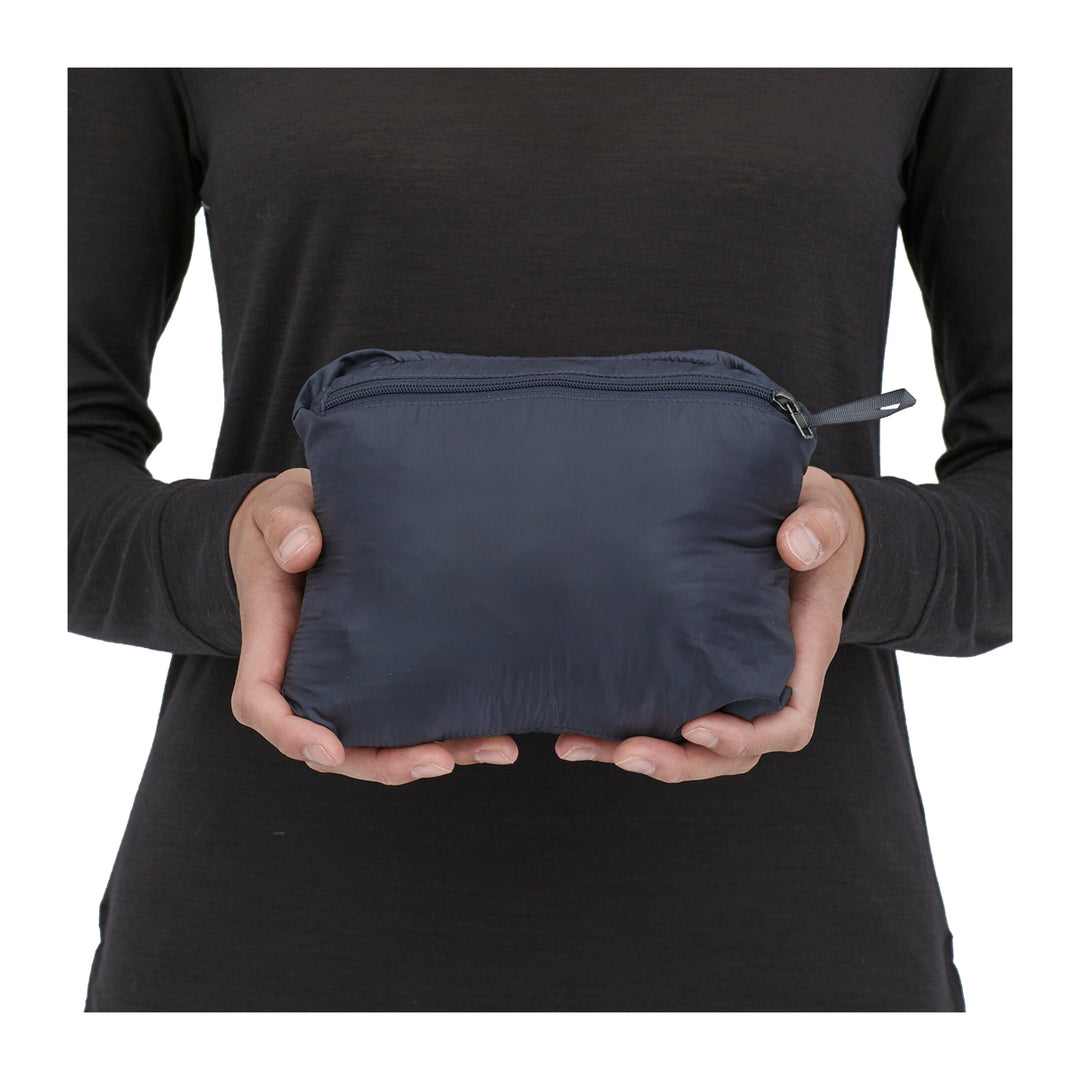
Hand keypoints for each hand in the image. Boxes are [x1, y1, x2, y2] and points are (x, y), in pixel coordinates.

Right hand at [228, 468, 517, 783]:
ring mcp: (347, 685)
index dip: (292, 734)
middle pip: (335, 746)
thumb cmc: (289, 521)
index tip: (326, 748)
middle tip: (439, 762)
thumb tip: (302, 548)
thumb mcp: (278, 511)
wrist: (310, 524)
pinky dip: (451, 734)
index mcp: (271, 645)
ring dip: (436, 754)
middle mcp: (309, 678)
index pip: (264, 705)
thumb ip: (284, 525)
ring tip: (495, 749)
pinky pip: (409, 718)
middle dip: (385, 763)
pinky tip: (497, 734)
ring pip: (381, 742)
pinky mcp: (383, 678)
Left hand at [554, 465, 864, 781]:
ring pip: (690, 742)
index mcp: (801, 652)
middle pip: (730, 750)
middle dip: (679, 761)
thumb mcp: (825, 515)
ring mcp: (727, 678)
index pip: (786, 722)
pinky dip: (618, 725)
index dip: (744, 737)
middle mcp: (764, 678)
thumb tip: (796, 548)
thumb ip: (819, 529)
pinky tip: (571, 725)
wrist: (792, 516)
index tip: (697, 727)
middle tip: (626, 753)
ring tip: (576, 746)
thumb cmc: (812, 521)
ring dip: (637, 752)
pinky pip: (662, 710)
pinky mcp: (693, 665)